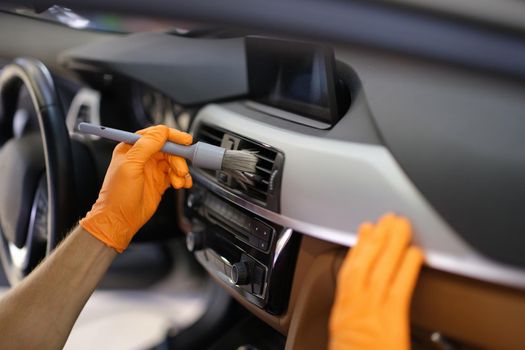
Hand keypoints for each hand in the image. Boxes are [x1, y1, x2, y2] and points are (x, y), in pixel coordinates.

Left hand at [80, 125, 192, 251]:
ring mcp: (152, 169)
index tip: (185, 141)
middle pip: (169, 149)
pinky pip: (176, 174)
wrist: (120, 220)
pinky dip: (182, 178)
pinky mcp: (160, 181)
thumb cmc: (118, 195)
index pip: (156, 134)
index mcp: (132, 148)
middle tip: (181, 170)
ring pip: (174, 162)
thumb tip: (162, 132)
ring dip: (180, 170)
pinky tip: (182, 184)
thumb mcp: (130, 166)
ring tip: (179, 182)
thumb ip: (146, 146)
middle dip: (178, 158)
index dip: (172, 136)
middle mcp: (143, 156)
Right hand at [329, 214, 423, 349]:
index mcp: (342, 310)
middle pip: (365, 261)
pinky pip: (400, 285)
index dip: (358, 245)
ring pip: (380, 267)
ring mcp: (373, 308)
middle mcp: (354, 304)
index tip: (365, 229)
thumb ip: (351, 318)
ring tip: (400, 224)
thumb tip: (359, 306)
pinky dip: (407, 266)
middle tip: (387, 218)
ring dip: (391, 242)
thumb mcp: (343, 338)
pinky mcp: (392, 318)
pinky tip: (415, 252)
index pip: (349, 268)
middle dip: (376, 236)